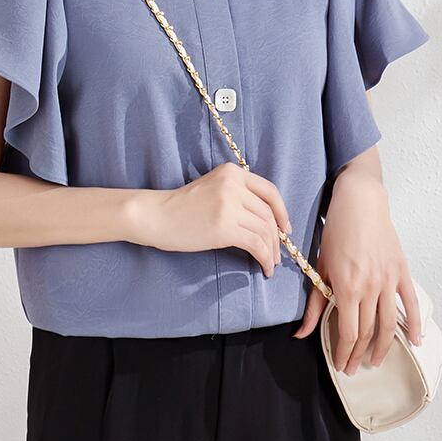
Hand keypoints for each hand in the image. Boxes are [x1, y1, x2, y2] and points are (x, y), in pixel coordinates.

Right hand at [129, 162, 290, 277]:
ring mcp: (229, 205)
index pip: (269, 191)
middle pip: (268, 214)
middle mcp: (234, 185)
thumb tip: (266, 222)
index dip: (282, 212)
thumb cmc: (181, 207)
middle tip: (277, 253)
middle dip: (276, 237)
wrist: (156, 216)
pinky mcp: (225, 227)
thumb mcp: (213, 189)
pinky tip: (264, 267)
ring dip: (271, 251)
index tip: (285, 229)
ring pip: (265, 231)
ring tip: (270, 264)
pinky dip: (264, 258)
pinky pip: (255, 244)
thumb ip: (238, 196)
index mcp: (232, 173)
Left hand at [292, 169, 421, 372]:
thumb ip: (314, 304)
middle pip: (368, 331)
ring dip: (383, 347)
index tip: (340, 365)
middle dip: (359, 354)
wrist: (360, 203)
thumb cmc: (336, 232)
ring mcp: (388, 280)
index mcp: (347, 287)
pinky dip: (414, 323)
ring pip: (388, 323)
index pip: (348, 332)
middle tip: (353, 368)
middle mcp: (370, 287)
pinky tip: (415, 341)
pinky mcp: (401, 272)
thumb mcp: (320, 268)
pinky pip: (410, 303)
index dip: (344, 352)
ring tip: (375, 362)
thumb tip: (301, 334)